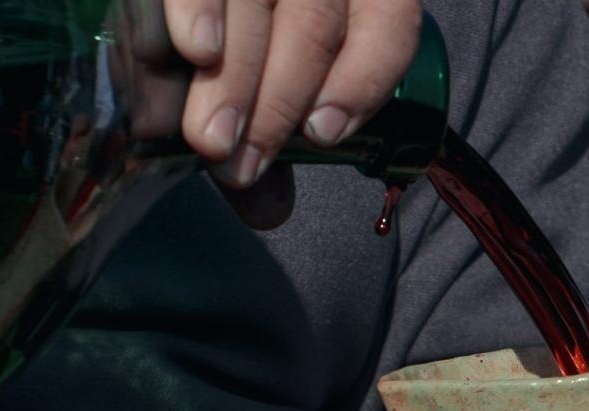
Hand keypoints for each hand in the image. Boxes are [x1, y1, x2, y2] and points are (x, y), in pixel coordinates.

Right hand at [160, 0, 423, 225]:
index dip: (363, 83)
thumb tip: (267, 212)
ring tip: (212, 139)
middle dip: (278, 101)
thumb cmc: (252, 46)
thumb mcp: (275, 83)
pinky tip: (197, 51)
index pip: (390, 25)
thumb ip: (273, 137)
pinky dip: (198, 9)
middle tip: (236, 163)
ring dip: (236, 76)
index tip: (320, 136)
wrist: (210, 1)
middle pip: (316, 23)